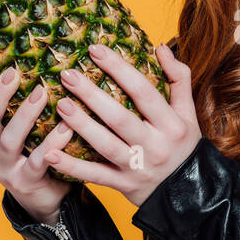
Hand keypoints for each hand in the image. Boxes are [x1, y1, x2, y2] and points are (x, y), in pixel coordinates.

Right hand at [0, 42, 72, 227]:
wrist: (43, 197)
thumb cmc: (29, 150)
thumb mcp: (13, 124)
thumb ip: (12, 98)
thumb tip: (21, 52)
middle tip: (12, 73)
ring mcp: (2, 167)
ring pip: (9, 140)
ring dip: (25, 115)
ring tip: (42, 93)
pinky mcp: (24, 182)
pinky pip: (37, 162)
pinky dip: (51, 143)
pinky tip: (66, 128)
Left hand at [51, 42, 201, 206]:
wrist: (189, 192)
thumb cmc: (183, 144)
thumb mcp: (187, 113)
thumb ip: (178, 79)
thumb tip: (161, 47)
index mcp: (172, 124)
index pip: (143, 92)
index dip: (119, 69)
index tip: (96, 50)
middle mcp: (155, 146)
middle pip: (120, 118)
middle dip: (92, 95)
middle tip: (67, 75)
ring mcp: (138, 167)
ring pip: (105, 145)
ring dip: (81, 125)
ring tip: (60, 104)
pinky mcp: (123, 185)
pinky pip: (95, 176)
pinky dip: (72, 167)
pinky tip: (50, 153)